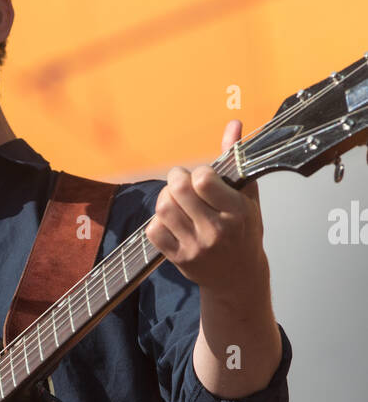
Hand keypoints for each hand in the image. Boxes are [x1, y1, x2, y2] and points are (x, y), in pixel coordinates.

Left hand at [146, 119, 268, 297]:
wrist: (239, 277)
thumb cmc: (244, 232)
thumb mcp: (247, 197)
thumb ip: (236, 159)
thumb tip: (233, 125)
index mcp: (237, 211)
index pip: (204, 180)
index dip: (198, 173)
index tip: (203, 177)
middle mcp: (217, 230)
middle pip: (179, 191)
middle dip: (176, 179)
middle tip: (182, 181)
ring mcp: (196, 247)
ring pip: (164, 209)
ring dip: (165, 198)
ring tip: (176, 199)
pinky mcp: (178, 259)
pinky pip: (153, 230)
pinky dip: (157, 221)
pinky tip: (171, 220)